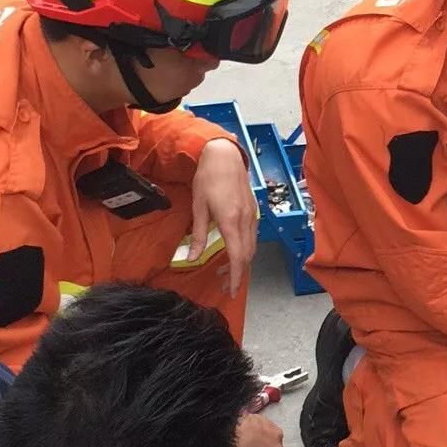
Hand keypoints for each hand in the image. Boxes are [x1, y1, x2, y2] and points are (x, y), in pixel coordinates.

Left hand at [190, 139, 255, 294]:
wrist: (225, 156)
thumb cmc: (208, 179)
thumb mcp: (198, 207)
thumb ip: (199, 235)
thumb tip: (192, 258)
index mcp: (230, 221)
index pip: (238, 257)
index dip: (236, 276)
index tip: (232, 290)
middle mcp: (245, 220)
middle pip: (248, 255)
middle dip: (238, 273)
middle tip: (225, 284)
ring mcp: (252, 215)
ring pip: (252, 246)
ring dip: (242, 261)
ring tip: (226, 270)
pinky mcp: (253, 210)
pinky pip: (253, 236)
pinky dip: (245, 249)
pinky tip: (234, 250)